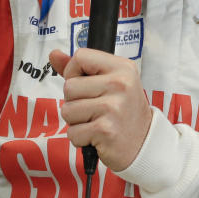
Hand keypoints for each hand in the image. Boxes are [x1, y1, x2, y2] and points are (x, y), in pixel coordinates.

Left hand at [51, 48, 151, 171]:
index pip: (80, 57)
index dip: (74, 72)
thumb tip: (54, 54)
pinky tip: (97, 136)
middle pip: (69, 86)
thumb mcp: (109, 81)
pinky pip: (72, 132)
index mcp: (122, 67)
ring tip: (96, 122)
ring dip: (76, 122)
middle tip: (95, 109)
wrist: (144, 143)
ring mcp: (113, 107)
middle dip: (74, 101)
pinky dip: (80, 138)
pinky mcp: (105, 130)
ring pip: (67, 110)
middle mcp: (120, 84)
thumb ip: (81, 68)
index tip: (86, 85)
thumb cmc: (123, 110)